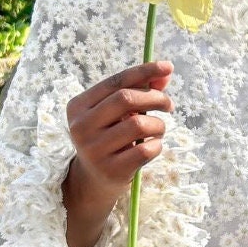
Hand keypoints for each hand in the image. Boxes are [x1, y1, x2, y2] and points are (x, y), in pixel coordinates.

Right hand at [62, 62, 173, 246]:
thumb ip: (139, 90)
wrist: (94, 179)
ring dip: (158, 125)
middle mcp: (81, 127)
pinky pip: (146, 150)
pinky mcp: (111, 171)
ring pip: (140, 125)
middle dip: (155, 98)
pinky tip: (152, 147)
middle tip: (168, 105)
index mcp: (78, 106)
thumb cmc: (110, 137)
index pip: (115, 81)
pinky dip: (157, 145)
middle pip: (127, 99)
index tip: (168, 66)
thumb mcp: (117, 113)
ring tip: (158, 130)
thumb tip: (166, 72)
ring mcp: (94, 151)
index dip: (144, 71)